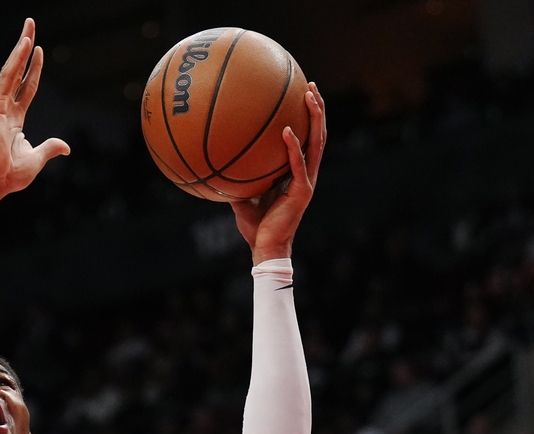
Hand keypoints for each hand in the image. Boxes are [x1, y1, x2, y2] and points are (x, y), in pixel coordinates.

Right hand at [0, 18, 69, 195]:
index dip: (34, 69)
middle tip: (30, 26)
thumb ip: (50, 148)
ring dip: (21, 46)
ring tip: (29, 25)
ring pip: (12, 69)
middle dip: (25, 49)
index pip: (27, 88)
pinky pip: (8, 77)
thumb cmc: (11, 175)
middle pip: (18, 72)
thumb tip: (66, 147)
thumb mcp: (37, 159)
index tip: (39, 50)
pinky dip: (16, 59)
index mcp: (14, 121)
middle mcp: (5, 109)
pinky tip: (25, 43)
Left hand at [229, 81, 326, 264]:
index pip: (307, 139)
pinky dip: (294, 146)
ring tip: (310, 96)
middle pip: (318, 134)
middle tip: (310, 86)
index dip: (307, 118)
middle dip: (316, 109)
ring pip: (317, 143)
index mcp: (296, 173)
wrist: (265, 247)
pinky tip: (287, 130)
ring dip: (315, 118)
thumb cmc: (254, 226)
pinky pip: (299, 164)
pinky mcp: (302, 191)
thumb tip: (216, 162)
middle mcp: (306, 173)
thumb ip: (237, 177)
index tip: (301, 95)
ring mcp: (307, 181)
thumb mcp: (242, 196)